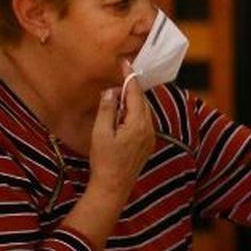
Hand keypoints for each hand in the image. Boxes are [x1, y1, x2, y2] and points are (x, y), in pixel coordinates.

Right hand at [63, 72, 155, 249]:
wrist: (114, 186)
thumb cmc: (104, 160)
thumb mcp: (101, 133)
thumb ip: (107, 110)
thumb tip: (111, 91)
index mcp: (138, 123)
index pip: (135, 93)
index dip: (130, 77)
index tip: (126, 63)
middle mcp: (148, 128)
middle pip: (142, 100)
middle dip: (132, 87)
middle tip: (121, 74)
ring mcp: (150, 137)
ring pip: (144, 110)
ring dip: (133, 100)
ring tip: (118, 94)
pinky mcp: (147, 143)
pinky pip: (143, 121)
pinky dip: (134, 112)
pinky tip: (123, 113)